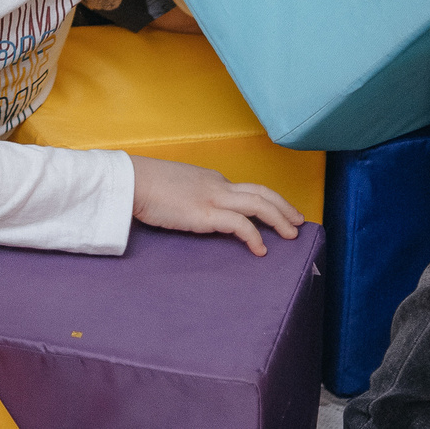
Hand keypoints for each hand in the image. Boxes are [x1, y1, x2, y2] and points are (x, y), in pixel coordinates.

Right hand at [131, 156, 303, 256]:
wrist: (131, 181)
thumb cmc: (146, 186)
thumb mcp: (176, 187)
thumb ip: (191, 196)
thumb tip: (194, 209)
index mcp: (211, 179)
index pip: (247, 189)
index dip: (267, 201)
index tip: (278, 213)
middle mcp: (218, 185)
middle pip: (262, 192)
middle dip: (284, 207)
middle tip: (297, 221)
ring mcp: (213, 198)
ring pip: (259, 204)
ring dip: (279, 219)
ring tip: (291, 235)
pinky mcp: (205, 214)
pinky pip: (240, 224)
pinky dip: (255, 236)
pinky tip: (260, 250)